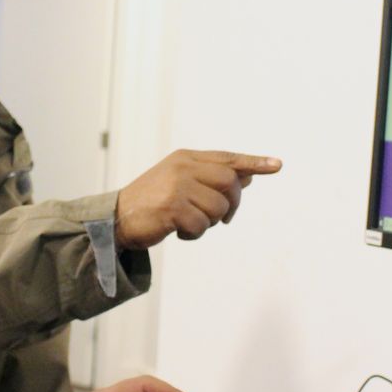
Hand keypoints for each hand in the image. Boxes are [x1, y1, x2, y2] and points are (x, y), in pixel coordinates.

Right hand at [114, 150, 281, 250]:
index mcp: (186, 157)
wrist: (115, 219)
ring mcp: (177, 185)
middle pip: (230, 182)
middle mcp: (183, 167)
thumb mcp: (180, 183)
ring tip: (191, 223)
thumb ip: (210, 179)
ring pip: (219, 206)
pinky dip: (195, 233)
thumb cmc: (151, 202)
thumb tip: (247, 178)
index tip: (276, 165)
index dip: (253, 162)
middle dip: (232, 203)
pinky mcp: (172, 207)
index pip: (227, 158)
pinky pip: (202, 224)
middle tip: (222, 218)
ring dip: (210, 222)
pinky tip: (180, 233)